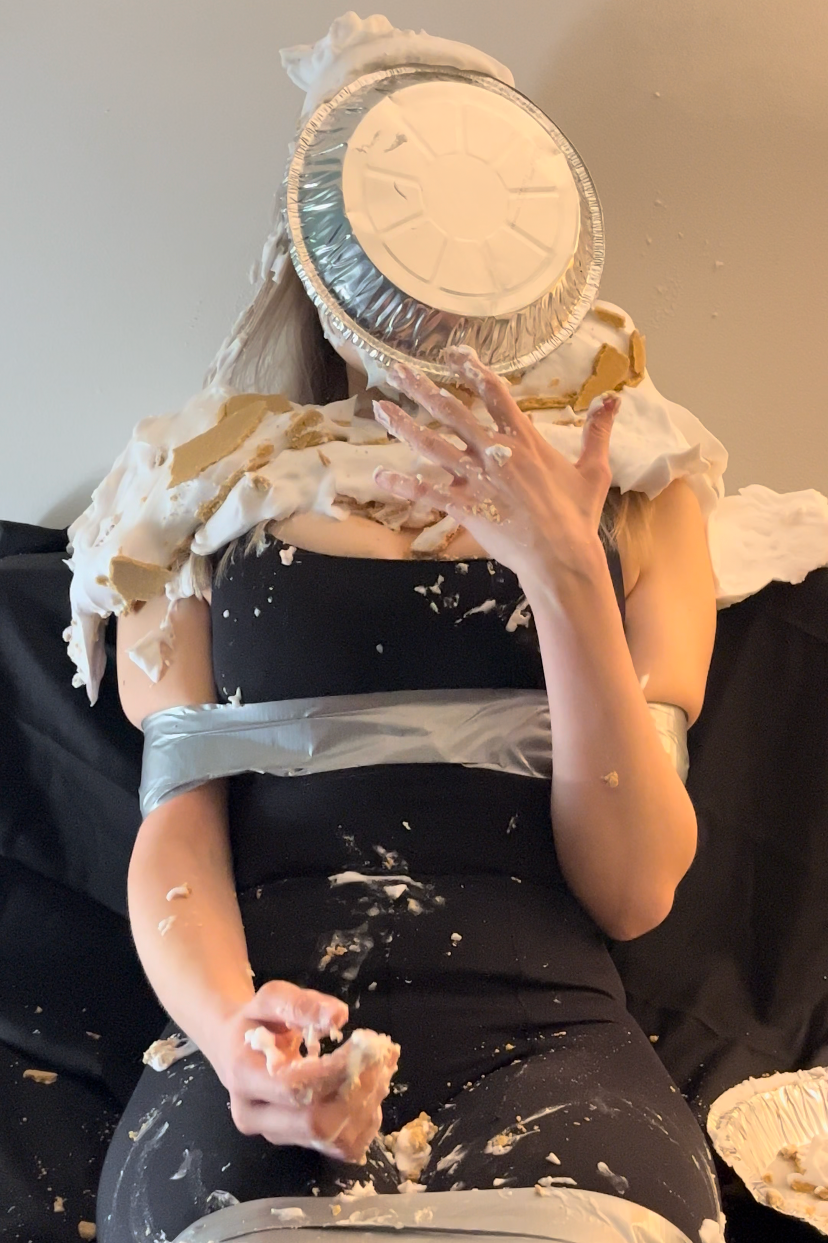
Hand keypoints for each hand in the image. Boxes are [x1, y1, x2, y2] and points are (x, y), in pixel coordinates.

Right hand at [211, 980, 397, 1163]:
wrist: (236, 1050)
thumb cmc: (256, 1023)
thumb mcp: (271, 1000)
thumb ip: (301, 1004)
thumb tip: (338, 1016)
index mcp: (244, 1076)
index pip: (294, 1087)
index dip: (335, 1070)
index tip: (364, 1044)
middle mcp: (255, 1115)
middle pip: (315, 1121)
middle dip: (357, 1090)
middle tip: (381, 1058)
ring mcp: (276, 1136)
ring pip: (331, 1138)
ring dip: (367, 1107)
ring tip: (381, 1072)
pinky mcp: (297, 1144)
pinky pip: (341, 1147)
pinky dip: (365, 1123)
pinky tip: (370, 1094)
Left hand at [373, 346, 619, 589]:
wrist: (561, 557)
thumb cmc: (577, 516)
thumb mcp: (593, 470)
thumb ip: (598, 431)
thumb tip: (614, 399)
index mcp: (523, 439)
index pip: (493, 393)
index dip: (472, 370)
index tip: (454, 354)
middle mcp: (495, 452)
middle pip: (451, 411)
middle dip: (421, 387)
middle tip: (395, 369)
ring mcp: (477, 480)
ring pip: (432, 446)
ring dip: (404, 425)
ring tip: (381, 408)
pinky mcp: (465, 508)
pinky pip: (427, 493)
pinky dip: (402, 486)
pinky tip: (379, 477)